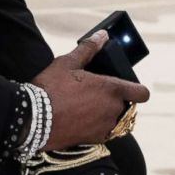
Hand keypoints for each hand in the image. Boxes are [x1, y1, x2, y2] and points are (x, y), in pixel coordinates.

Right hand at [33, 32, 150, 150]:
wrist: (33, 119)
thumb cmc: (50, 88)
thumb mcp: (67, 63)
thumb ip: (88, 49)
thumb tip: (102, 35)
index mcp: (111, 89)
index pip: (141, 93)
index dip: (138, 90)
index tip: (129, 88)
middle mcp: (113, 110)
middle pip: (127, 106)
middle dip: (116, 100)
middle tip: (97, 94)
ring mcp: (104, 127)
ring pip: (117, 121)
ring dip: (109, 115)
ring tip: (89, 108)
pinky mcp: (94, 140)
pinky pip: (105, 133)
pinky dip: (99, 127)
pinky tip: (82, 120)